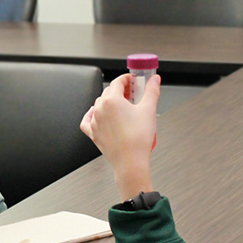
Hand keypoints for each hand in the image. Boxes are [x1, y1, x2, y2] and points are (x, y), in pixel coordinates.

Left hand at [80, 73, 160, 200]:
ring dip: (110, 102)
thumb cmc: (138, 139)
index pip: (118, 82)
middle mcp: (99, 109)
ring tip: (124, 106)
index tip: (135, 81)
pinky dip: (92, 115)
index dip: (128, 79)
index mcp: (111, 100)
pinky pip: (87, 120)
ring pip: (99, 105)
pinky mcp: (93, 133)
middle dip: (121, 90)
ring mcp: (94, 122)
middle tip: (134, 94)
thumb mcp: (149, 110)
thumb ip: (151, 91)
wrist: (130, 162)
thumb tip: (154, 80)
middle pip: (109, 92)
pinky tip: (98, 115)